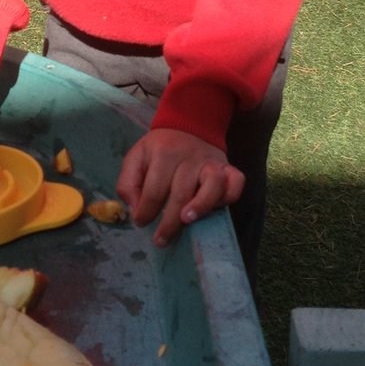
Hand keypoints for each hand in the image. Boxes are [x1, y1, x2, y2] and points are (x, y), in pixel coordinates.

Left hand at [116, 129, 244, 247]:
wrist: (188, 125)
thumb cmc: (159, 149)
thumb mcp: (136, 158)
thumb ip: (128, 183)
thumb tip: (136, 209)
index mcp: (164, 153)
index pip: (154, 189)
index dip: (145, 211)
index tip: (141, 222)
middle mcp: (190, 156)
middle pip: (181, 193)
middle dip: (169, 222)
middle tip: (161, 240)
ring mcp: (212, 161)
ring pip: (212, 184)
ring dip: (201, 206)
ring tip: (188, 221)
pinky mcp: (228, 166)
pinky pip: (236, 182)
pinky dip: (230, 196)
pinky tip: (217, 209)